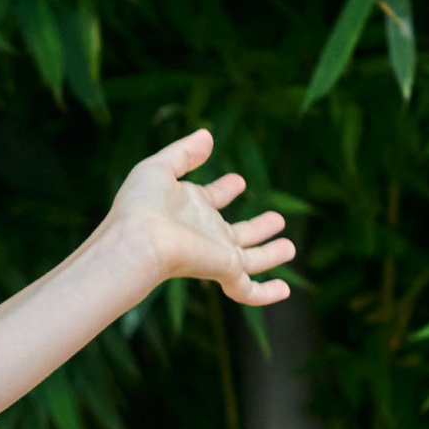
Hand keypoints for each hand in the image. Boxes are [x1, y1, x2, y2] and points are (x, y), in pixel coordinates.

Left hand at [109, 129, 293, 307]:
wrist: (138, 240)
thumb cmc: (141, 205)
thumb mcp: (159, 168)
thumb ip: (184, 153)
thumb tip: (207, 135)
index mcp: (189, 207)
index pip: (212, 198)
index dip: (225, 190)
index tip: (238, 181)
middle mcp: (205, 233)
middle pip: (237, 232)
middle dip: (257, 227)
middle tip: (277, 218)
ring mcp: (216, 254)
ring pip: (251, 259)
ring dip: (270, 253)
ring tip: (290, 247)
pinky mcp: (224, 271)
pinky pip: (249, 290)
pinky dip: (267, 293)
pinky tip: (285, 290)